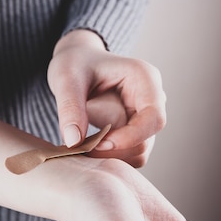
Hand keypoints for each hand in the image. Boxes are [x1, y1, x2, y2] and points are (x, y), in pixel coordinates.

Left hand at [48, 30, 165, 167]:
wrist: (76, 64)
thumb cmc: (75, 63)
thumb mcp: (66, 78)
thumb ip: (69, 107)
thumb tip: (74, 142)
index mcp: (145, 78)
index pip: (153, 117)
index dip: (130, 137)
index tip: (99, 144)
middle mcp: (152, 99)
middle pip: (146, 139)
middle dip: (115, 149)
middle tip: (81, 148)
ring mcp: (145, 117)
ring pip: (138, 151)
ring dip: (111, 156)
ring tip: (81, 146)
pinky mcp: (136, 131)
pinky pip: (129, 154)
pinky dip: (109, 157)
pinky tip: (87, 146)